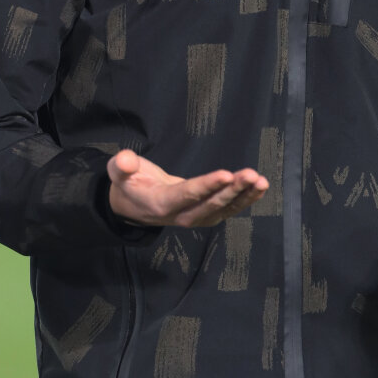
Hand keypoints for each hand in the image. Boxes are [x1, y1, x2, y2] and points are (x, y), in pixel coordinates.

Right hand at [107, 149, 268, 227]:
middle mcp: (181, 216)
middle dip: (232, 189)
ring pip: (223, 209)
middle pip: (210, 204)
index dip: (207, 186)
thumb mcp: (117, 173)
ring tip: (260, 181)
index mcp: (160, 204)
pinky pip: (228, 210)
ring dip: (244, 196)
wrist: (134, 206)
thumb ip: (121, 166)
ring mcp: (196, 218)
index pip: (187, 195)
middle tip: (251, 175)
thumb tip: (125, 159)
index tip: (227, 174)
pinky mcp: (205, 216)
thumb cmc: (129, 184)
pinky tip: (259, 188)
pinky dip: (245, 200)